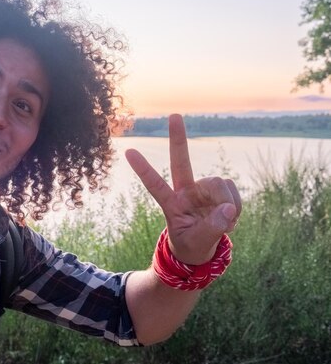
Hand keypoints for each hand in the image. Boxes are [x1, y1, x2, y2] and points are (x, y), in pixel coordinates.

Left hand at [125, 114, 240, 264]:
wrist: (202, 249)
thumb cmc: (191, 245)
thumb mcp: (197, 242)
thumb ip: (212, 228)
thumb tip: (227, 208)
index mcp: (170, 203)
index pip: (154, 183)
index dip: (143, 169)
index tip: (128, 151)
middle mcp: (185, 191)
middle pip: (181, 161)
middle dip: (178, 138)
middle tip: (174, 115)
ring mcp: (203, 189)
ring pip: (219, 184)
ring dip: (228, 204)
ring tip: (224, 223)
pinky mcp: (219, 191)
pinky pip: (233, 193)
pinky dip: (236, 207)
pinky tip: (229, 217)